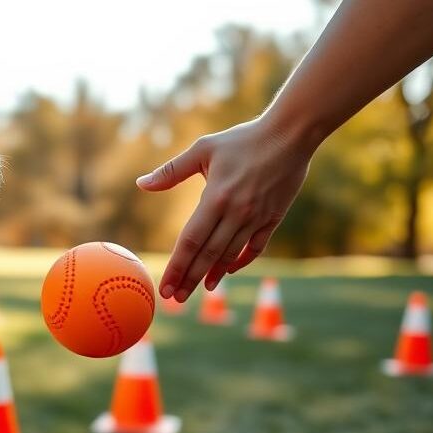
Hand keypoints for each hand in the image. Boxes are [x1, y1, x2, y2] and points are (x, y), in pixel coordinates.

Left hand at [136, 117, 312, 300]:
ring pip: (231, 255)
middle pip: (208, 255)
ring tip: (200, 289)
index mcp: (216, 198)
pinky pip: (255, 248)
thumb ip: (172, 171)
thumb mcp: (203, 149)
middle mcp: (236, 213)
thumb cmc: (243, 139)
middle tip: (175, 298)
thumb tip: (141, 184)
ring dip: (214, 275)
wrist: (291, 134)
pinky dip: (240, 261)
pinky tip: (228, 270)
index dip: (177, 266)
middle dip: (190, 278)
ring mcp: (256, 218)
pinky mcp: (273, 219)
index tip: (164, 286)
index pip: (191, 241)